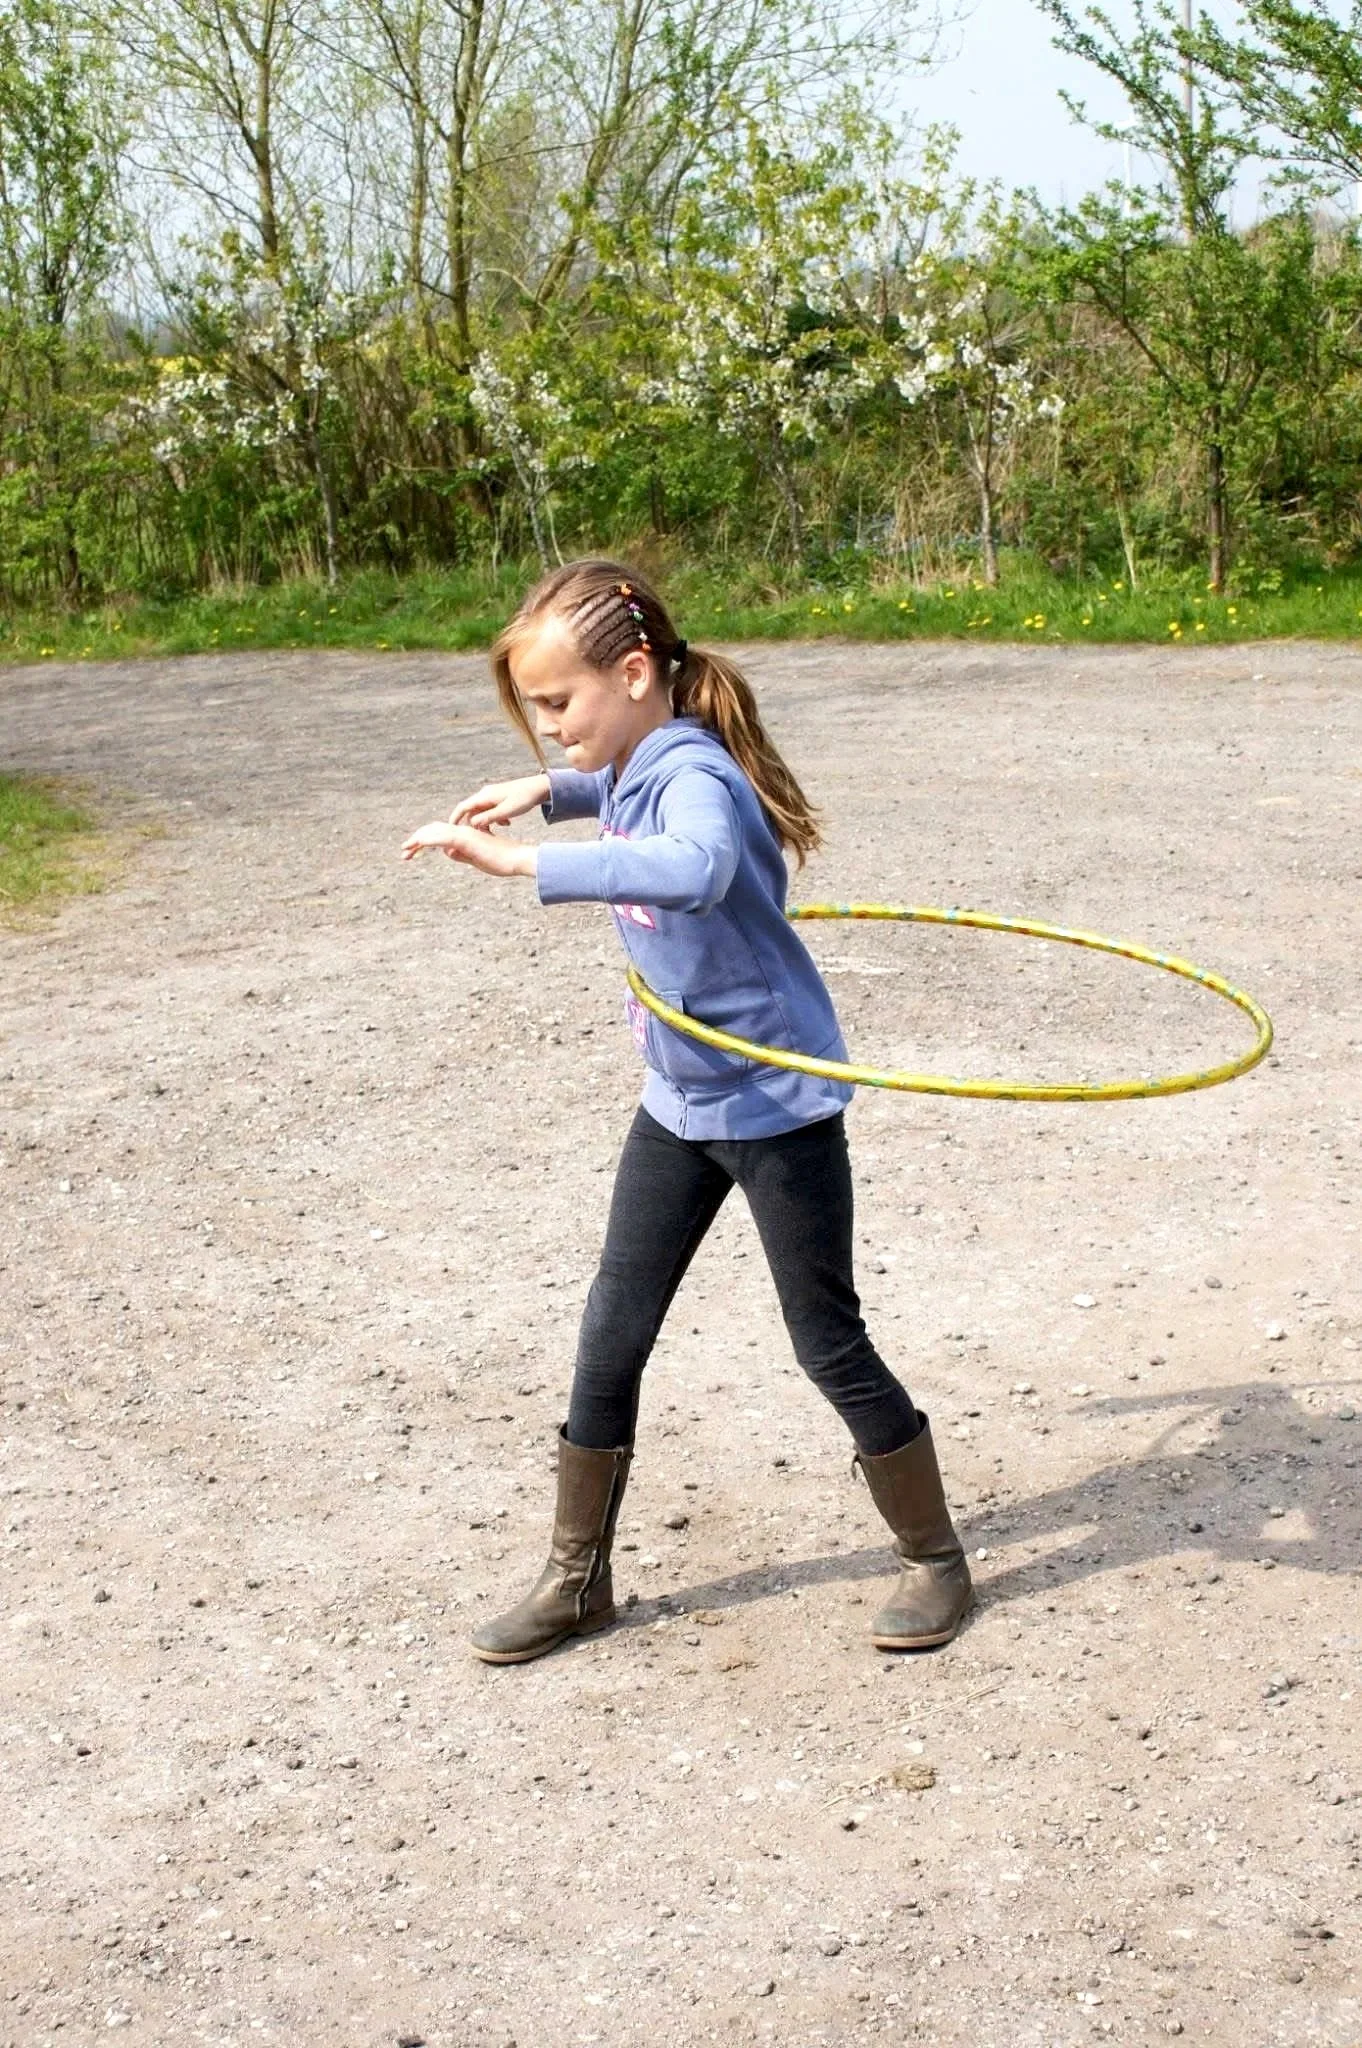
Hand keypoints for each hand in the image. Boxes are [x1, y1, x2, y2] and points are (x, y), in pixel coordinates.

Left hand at [400, 820, 534, 877]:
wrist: (517, 859)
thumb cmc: (502, 861)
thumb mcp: (476, 860)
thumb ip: (462, 855)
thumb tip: (447, 852)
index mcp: (465, 834)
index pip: (440, 833)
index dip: (424, 840)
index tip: (413, 852)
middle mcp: (463, 830)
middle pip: (432, 830)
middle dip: (416, 840)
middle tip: (403, 853)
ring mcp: (464, 834)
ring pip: (433, 832)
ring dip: (416, 841)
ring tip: (404, 851)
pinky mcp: (465, 840)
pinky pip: (440, 838)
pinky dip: (426, 841)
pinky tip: (415, 845)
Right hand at [450, 774, 550, 830]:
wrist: (540, 788)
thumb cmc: (524, 798)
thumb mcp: (507, 811)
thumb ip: (489, 818)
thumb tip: (472, 824)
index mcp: (485, 796)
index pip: (463, 807)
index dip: (454, 819)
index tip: (449, 830)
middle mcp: (486, 795)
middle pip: (471, 811)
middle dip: (472, 825)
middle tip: (476, 837)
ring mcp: (492, 796)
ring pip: (481, 812)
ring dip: (486, 823)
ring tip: (495, 831)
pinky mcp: (500, 799)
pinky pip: (491, 811)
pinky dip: (495, 819)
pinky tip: (506, 823)